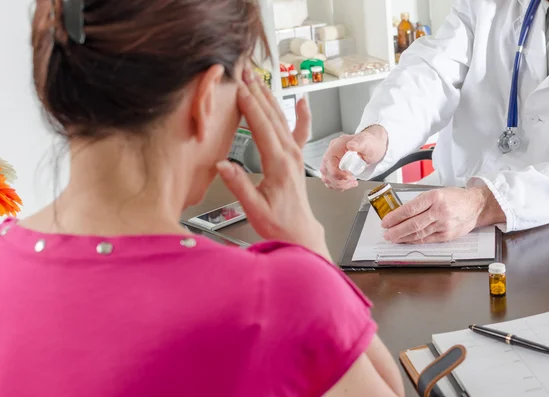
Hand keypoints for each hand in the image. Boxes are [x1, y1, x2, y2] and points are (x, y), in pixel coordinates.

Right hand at [216, 65, 330, 259]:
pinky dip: (302, 115)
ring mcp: (295, 154)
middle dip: (256, 91)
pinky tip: (302, 101)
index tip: (237, 87)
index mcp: (278, 164)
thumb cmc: (277, 222)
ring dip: (269, 97)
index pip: (261, 127)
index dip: (248, 105)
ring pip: (281, 119)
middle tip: (244, 71)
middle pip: (271, 116)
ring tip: (257, 78)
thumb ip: (239, 185)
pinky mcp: (296, 158)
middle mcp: (289, 155)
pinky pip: (300, 132)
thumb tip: (223, 164)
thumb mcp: (254, 208)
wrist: (299, 232)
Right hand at [320, 125, 387, 190]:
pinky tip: (347, 184)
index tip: (349, 176)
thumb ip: (359, 143)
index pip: (329, 162)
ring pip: (326, 177)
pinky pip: (330, 180)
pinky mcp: (335, 168)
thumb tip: (351, 145)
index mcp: (337, 146)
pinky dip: (337, 185)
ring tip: (352, 183)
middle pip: (325, 171)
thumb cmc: (370, 143)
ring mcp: (332, 161)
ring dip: (338, 184)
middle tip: (351, 181)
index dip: (336, 173)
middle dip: (338, 180)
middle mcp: (332, 153)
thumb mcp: (367, 142)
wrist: (374, 146)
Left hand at [381, 187, 505, 243]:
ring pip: (419, 233)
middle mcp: (440, 211)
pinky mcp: (447, 235)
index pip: (410, 209)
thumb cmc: (455, 197)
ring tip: (392, 238)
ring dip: (403, 237)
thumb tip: (400, 213)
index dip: (396, 217)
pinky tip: (406, 240)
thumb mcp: (437, 192)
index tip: (386, 221)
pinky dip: (414, 241)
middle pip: (413, 224)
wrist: (476, 206)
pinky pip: (427, 239)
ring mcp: (444, 225)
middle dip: (396, 230)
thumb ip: (420, 202)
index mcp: (435, 197)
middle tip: (386, 233)